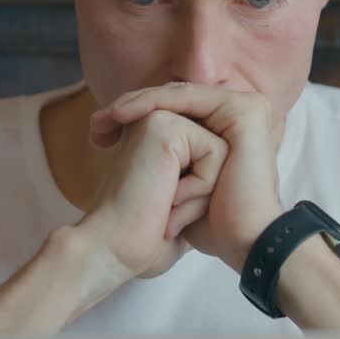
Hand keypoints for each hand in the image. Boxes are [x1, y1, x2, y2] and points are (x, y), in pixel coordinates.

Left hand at [89, 82, 284, 271]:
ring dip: (136, 104)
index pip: (173, 112)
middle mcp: (235, 117)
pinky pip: (187, 99)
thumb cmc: (209, 225)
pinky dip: (153, 103)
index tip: (97, 136)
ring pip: (177, 97)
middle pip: (173, 102)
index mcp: (225, 132)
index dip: (134, 119)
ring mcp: (243, 110)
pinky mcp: (244, 111)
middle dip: (129, 110)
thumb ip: (168, 163)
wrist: (240, 241)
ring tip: (104, 121)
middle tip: (95, 127)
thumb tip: (128, 147)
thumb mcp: (179, 190)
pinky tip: (123, 115)